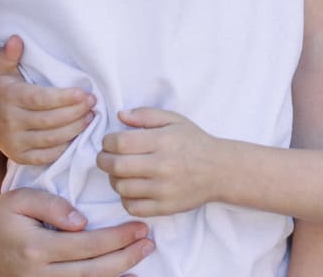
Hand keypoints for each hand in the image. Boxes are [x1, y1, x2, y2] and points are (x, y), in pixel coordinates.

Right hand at [0, 35, 95, 163]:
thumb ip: (9, 54)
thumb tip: (17, 39)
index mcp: (10, 98)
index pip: (40, 100)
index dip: (64, 98)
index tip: (84, 93)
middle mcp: (11, 123)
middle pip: (49, 121)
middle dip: (75, 112)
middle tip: (92, 103)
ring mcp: (14, 143)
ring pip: (50, 139)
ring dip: (74, 129)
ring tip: (90, 117)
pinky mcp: (19, 156)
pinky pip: (45, 156)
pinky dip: (63, 148)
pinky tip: (76, 136)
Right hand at [0, 187, 153, 276]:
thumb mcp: (20, 200)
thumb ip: (51, 205)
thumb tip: (82, 221)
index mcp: (37, 249)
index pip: (88, 245)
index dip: (117, 238)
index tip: (140, 227)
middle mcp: (40, 275)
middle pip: (94, 270)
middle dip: (126, 257)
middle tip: (149, 242)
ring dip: (119, 275)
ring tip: (143, 261)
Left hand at [97, 108, 221, 216]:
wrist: (219, 170)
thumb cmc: (194, 141)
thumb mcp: (174, 119)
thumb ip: (146, 115)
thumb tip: (120, 115)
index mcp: (162, 141)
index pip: (121, 143)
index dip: (107, 141)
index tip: (108, 141)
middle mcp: (161, 166)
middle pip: (116, 166)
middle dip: (103, 160)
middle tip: (104, 157)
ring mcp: (162, 189)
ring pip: (121, 188)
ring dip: (113, 179)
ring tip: (119, 171)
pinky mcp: (164, 207)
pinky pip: (132, 207)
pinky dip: (125, 198)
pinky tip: (131, 188)